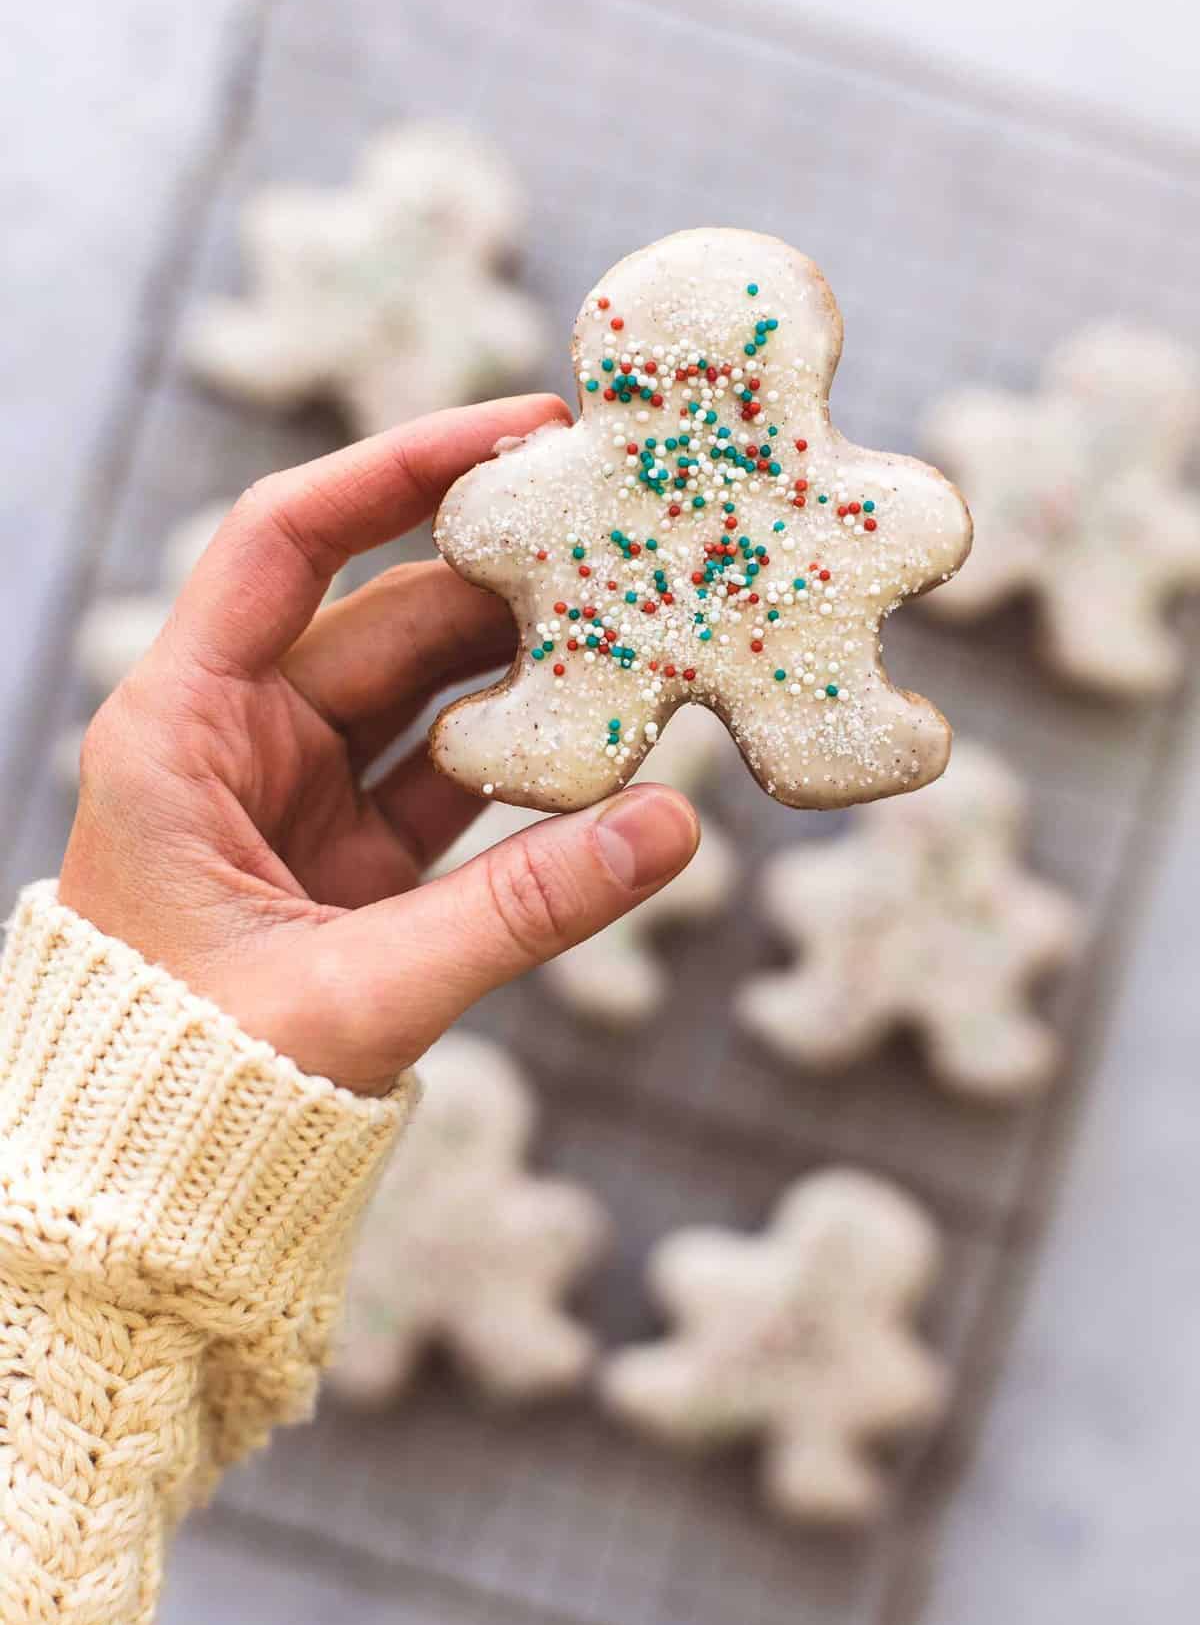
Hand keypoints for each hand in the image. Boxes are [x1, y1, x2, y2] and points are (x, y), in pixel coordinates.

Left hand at [59, 397, 698, 1092]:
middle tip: (628, 539)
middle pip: (385, 613)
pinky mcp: (348, 857)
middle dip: (504, 578)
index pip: (286, 543)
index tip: (520, 431)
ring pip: (429, 695)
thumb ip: (518, 913)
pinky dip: (525, 764)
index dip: (398, 470)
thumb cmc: (189, 1089)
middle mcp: (235, 740)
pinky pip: (450, 778)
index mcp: (179, 731)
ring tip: (643, 631)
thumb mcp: (356, 993)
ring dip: (527, 670)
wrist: (150, 1193)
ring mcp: (297, 797)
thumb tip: (673, 830)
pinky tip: (611, 740)